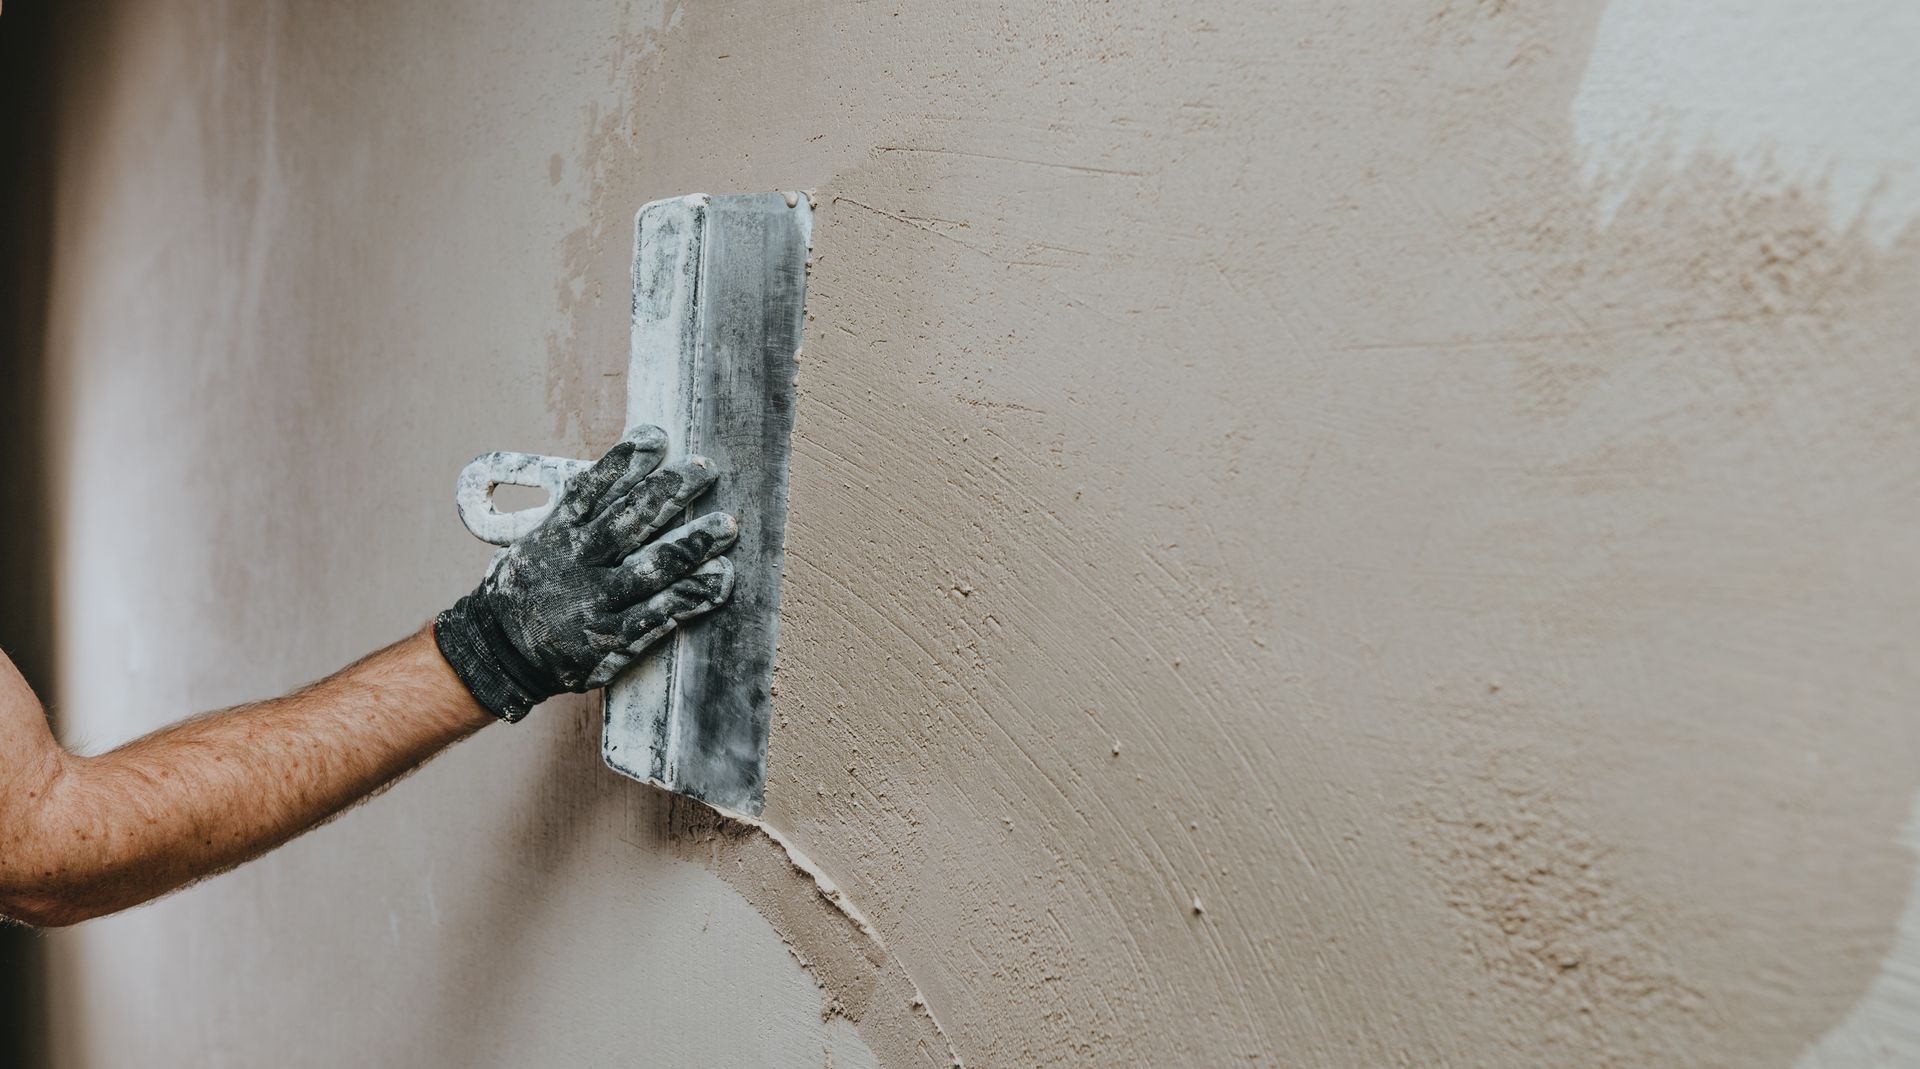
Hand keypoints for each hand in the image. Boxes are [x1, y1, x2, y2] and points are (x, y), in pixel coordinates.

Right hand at [434, 426, 738, 721]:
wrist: (499, 653)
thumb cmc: (527, 591)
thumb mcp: (535, 544)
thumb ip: (571, 515)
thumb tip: (616, 473)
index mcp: (556, 535)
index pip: (591, 490)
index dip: (623, 462)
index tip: (655, 437)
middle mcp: (577, 563)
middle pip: (628, 521)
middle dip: (668, 492)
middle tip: (704, 469)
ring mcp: (595, 602)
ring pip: (650, 566)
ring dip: (691, 544)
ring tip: (726, 524)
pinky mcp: (612, 638)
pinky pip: (658, 614)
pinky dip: (691, 595)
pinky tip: (721, 578)